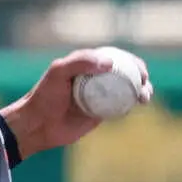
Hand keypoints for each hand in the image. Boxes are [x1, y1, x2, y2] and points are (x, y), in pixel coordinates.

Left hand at [0, 49, 151, 159]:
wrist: (38, 124)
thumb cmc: (45, 95)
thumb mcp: (59, 71)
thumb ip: (81, 62)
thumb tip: (110, 63)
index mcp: (87, 64)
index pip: (115, 57)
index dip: (131, 61)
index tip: (139, 69)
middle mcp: (95, 79)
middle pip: (125, 74)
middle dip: (140, 76)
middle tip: (144, 83)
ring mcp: (98, 97)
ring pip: (125, 91)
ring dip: (140, 91)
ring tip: (144, 97)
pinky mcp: (99, 114)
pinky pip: (119, 108)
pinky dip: (130, 106)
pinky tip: (135, 106)